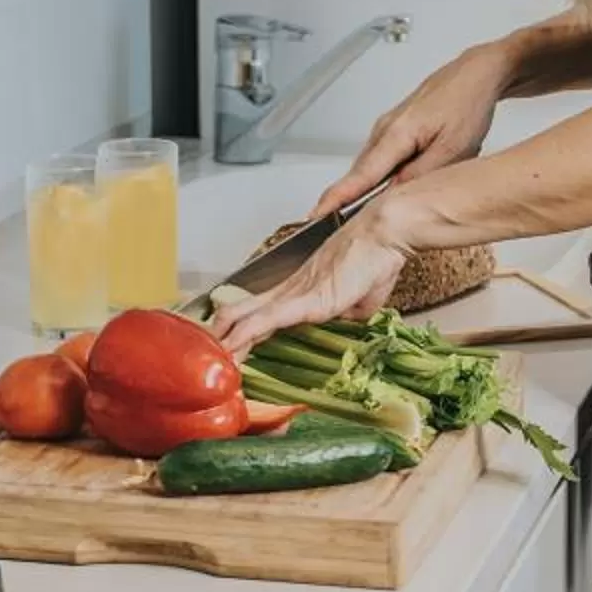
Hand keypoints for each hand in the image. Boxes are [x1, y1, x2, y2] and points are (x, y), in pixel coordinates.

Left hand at [209, 201, 411, 355]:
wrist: (384, 235)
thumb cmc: (378, 258)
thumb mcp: (363, 301)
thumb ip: (349, 313)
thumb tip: (345, 319)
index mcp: (304, 290)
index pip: (263, 313)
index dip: (243, 329)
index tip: (230, 344)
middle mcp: (292, 289)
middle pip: (247, 313)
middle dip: (225, 334)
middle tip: (207, 351)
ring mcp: (295, 293)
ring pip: (249, 316)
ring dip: (228, 338)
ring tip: (208, 356)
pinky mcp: (304, 299)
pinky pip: (268, 319)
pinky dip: (247, 334)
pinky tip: (233, 345)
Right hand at [310, 41, 511, 217]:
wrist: (475, 76)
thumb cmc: (467, 106)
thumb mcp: (453, 149)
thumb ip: (420, 176)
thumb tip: (394, 197)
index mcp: (397, 134)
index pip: (361, 176)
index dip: (337, 199)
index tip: (316, 216)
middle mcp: (385, 130)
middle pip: (359, 174)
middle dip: (341, 201)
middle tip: (329, 230)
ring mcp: (387, 129)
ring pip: (370, 167)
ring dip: (359, 191)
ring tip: (351, 217)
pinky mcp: (395, 130)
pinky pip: (379, 159)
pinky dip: (375, 178)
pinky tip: (382, 191)